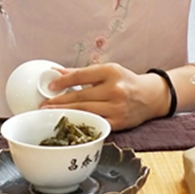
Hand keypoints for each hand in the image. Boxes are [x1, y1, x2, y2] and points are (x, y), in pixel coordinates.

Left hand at [41, 64, 169, 130]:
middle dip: (59, 101)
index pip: (81, 75)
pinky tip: (69, 123)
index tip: (50, 85)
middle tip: (43, 105)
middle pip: (81, 96)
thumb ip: (83, 73)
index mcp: (111, 72)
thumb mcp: (107, 70)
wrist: (150, 96)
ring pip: (86, 111)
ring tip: (50, 114)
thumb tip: (57, 72)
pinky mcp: (118, 123)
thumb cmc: (125, 81)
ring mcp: (117, 108)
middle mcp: (115, 89)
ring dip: (66, 113)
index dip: (63, 81)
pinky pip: (95, 123)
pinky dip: (80, 122)